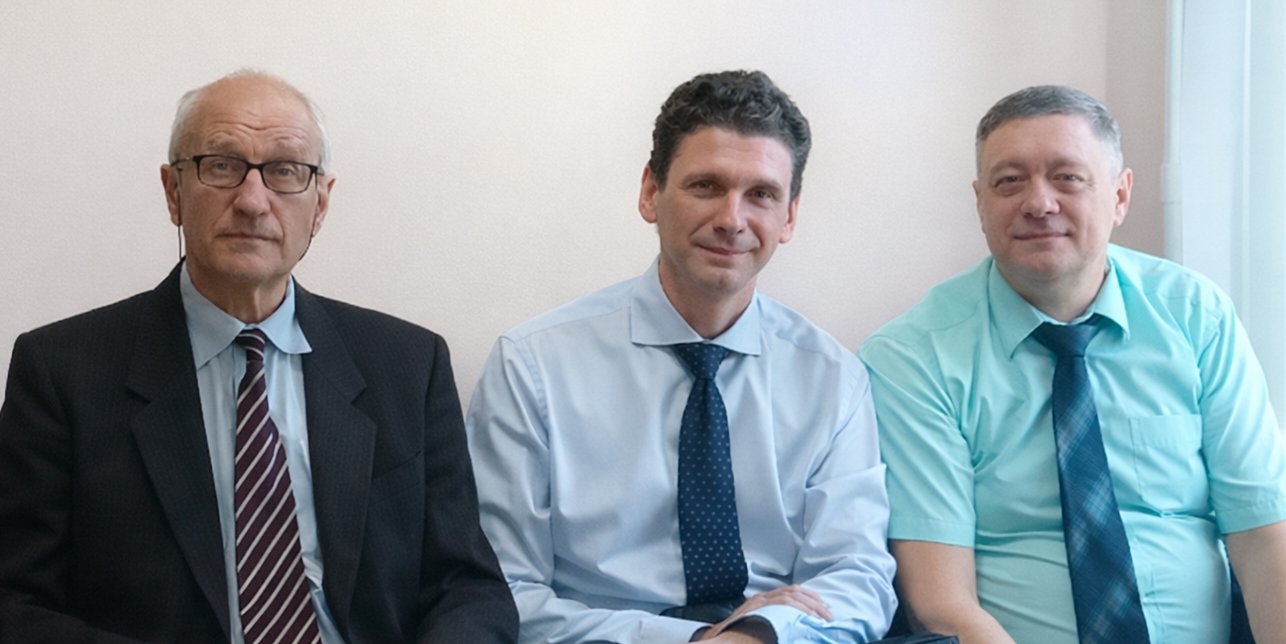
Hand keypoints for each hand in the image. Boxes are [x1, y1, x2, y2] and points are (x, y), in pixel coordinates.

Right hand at [696, 585, 830, 640]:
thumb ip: (772, 624)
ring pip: (790, 595)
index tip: (823, 607)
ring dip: (811, 606)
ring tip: (823, 617)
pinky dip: (799, 609)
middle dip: (814, 601)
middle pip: (793, 591)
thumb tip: (792, 631)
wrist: (718, 640)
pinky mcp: (757, 607)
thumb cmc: (737, 637)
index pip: (790, 591)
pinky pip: (783, 603)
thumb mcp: (757, 627)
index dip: (809, 597)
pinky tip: (810, 618)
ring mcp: (759, 602)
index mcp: (762, 601)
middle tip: (829, 614)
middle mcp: (761, 598)